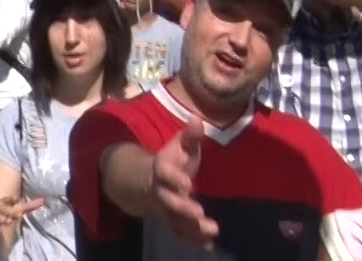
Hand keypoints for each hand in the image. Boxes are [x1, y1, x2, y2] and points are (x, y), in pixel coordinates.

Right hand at [0, 195, 46, 239]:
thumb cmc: (3, 213)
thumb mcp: (14, 209)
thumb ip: (28, 207)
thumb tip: (43, 201)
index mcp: (2, 203)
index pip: (6, 200)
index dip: (11, 199)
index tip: (16, 199)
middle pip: (3, 208)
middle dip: (9, 211)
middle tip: (17, 214)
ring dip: (2, 219)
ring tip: (8, 221)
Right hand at [150, 118, 217, 247]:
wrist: (150, 181)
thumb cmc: (172, 162)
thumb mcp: (180, 146)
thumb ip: (190, 136)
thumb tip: (197, 118)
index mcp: (161, 169)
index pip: (164, 174)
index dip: (174, 179)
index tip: (188, 185)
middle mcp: (160, 192)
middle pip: (168, 201)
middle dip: (182, 208)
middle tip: (199, 214)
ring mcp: (165, 209)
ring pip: (174, 221)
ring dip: (191, 228)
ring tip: (211, 231)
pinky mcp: (172, 222)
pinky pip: (180, 233)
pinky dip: (193, 240)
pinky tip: (209, 244)